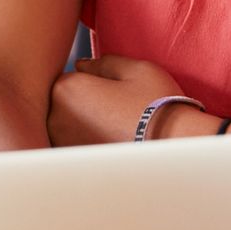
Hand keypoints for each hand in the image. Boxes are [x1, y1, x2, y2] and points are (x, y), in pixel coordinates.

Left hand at [49, 55, 216, 144]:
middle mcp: (55, 118)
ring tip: (116, 130)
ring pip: (66, 129)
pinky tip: (113, 146)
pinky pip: (75, 150)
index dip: (91, 83)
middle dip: (82, 106)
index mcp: (67, 88)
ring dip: (83, 128)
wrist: (175, 147)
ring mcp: (63, 145)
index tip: (113, 92)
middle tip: (116, 113)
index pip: (67, 78)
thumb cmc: (157, 104)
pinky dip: (88, 147)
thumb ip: (102, 62)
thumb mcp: (135, 69)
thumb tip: (81, 64)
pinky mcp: (75, 166)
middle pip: (62, 104)